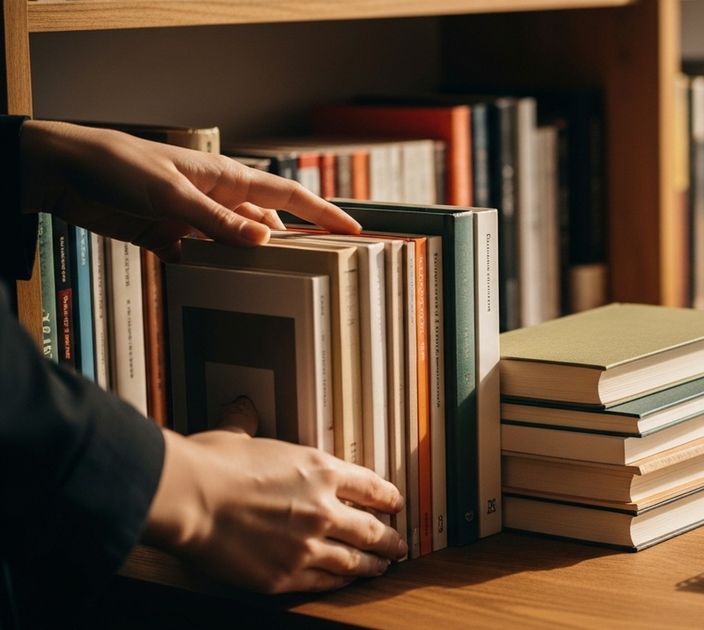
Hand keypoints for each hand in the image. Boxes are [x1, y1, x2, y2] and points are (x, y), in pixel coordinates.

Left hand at [18, 120, 360, 259]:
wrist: (62, 172)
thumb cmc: (117, 164)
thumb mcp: (172, 193)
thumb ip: (218, 219)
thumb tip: (266, 238)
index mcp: (226, 177)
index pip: (288, 196)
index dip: (324, 213)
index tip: (355, 230)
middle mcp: (215, 198)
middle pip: (267, 225)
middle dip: (296, 245)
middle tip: (325, 273)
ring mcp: (193, 219)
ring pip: (236, 245)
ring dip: (252, 264)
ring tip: (276, 290)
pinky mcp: (167, 237)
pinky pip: (201, 260)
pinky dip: (211, 274)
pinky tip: (218, 291)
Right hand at [143, 398, 405, 593]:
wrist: (189, 500)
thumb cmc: (211, 465)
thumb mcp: (239, 437)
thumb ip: (248, 426)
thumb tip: (242, 411)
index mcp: (319, 470)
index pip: (370, 486)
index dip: (388, 497)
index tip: (395, 504)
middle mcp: (323, 509)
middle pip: (372, 529)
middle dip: (390, 538)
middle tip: (400, 544)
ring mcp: (307, 545)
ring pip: (355, 560)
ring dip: (373, 564)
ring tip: (383, 567)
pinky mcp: (285, 575)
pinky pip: (324, 581)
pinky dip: (341, 581)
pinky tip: (347, 581)